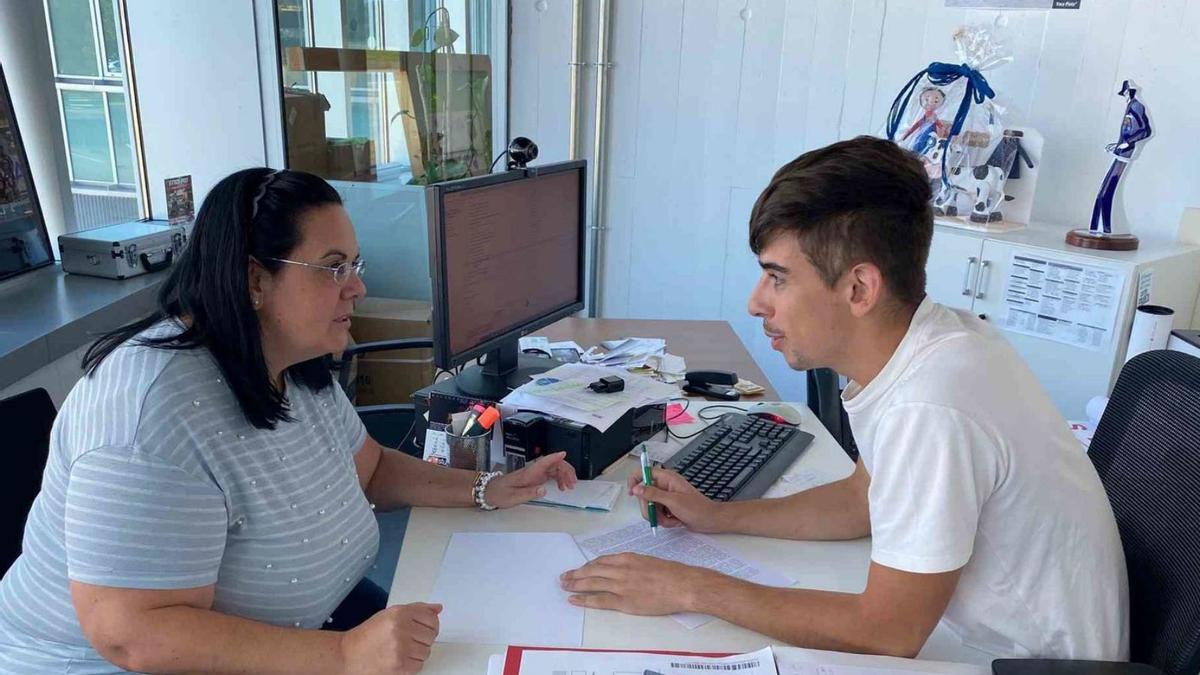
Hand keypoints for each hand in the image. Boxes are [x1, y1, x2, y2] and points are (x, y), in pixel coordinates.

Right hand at [339, 602, 440, 673]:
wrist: (348, 654)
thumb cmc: (368, 634)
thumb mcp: (390, 614)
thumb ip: (416, 610)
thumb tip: (438, 608)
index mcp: (399, 613)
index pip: (431, 617)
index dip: (431, 624)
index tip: (423, 629)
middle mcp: (401, 628)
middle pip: (431, 635)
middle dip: (423, 639)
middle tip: (408, 641)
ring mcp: (401, 648)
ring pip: (426, 651)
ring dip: (417, 653)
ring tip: (401, 650)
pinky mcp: (399, 665)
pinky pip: (419, 665)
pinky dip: (412, 664)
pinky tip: (399, 659)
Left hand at [486, 451, 577, 507]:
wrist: (489, 492)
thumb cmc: (500, 494)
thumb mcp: (513, 497)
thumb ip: (529, 493)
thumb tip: (544, 490)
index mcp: (528, 473)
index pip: (544, 462)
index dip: (554, 457)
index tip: (564, 454)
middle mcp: (533, 471)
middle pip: (553, 465)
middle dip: (566, 470)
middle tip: (572, 483)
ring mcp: (535, 474)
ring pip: (554, 469)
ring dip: (564, 475)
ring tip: (569, 486)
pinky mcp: (535, 478)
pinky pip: (550, 475)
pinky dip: (558, 479)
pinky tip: (561, 487)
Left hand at [560, 552, 709, 614]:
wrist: (682, 584)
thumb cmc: (671, 573)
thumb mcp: (648, 561)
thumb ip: (632, 564)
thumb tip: (623, 569)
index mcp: (627, 558)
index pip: (601, 561)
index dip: (588, 565)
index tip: (581, 568)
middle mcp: (620, 569)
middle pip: (591, 570)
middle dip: (576, 574)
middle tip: (564, 576)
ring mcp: (620, 585)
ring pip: (591, 583)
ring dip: (575, 585)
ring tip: (564, 586)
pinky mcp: (624, 601)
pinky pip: (599, 600)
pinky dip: (584, 600)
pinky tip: (574, 600)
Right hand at [626, 467, 724, 533]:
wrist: (710, 521)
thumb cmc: (697, 508)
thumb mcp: (673, 501)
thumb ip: (653, 494)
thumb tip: (637, 488)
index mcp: (666, 478)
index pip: (643, 472)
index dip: (635, 481)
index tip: (633, 493)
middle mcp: (664, 486)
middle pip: (644, 494)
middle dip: (650, 508)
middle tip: (659, 513)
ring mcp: (665, 497)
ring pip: (650, 507)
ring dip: (658, 516)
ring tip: (671, 518)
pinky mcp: (667, 507)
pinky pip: (656, 514)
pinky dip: (663, 520)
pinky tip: (674, 520)